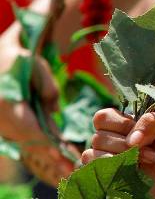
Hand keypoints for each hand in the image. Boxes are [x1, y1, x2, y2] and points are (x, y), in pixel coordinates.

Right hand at [0, 48, 75, 183]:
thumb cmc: (19, 60)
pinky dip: (43, 147)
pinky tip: (59, 154)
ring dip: (49, 155)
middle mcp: (3, 120)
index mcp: (8, 105)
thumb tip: (55, 112)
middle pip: (31, 142)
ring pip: (28, 143)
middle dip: (52, 156)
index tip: (64, 155)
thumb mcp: (35, 66)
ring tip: (70, 167)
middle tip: (73, 169)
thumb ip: (48, 87)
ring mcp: (4, 125)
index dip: (48, 144)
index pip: (30, 130)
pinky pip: (26, 139)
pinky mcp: (8, 126)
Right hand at [83, 109, 154, 198]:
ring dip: (120, 157)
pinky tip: (135, 171)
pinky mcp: (114, 179)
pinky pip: (95, 173)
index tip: (139, 129)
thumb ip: (153, 123)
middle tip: (153, 152)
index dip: (117, 123)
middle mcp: (117, 142)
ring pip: (93, 154)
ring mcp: (114, 161)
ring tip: (150, 160)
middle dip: (124, 144)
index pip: (103, 118)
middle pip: (98, 137)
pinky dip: (112, 170)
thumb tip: (131, 139)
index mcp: (128, 126)